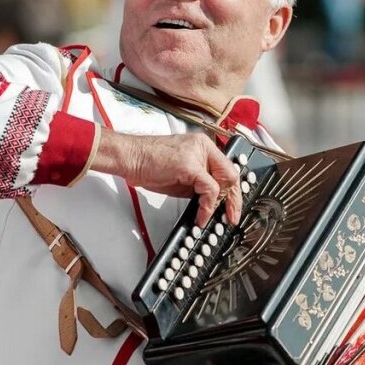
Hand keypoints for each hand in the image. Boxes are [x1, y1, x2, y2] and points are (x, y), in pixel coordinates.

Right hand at [92, 129, 241, 225]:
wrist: (131, 157)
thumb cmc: (149, 164)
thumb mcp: (181, 174)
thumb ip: (198, 183)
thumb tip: (211, 201)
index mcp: (203, 146)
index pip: (227, 169)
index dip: (233, 190)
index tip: (232, 207)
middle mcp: (203, 147)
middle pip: (230, 175)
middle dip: (233, 200)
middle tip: (231, 217)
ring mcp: (197, 154)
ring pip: (224, 182)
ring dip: (218, 206)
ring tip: (209, 218)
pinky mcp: (190, 165)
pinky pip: (209, 189)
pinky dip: (207, 206)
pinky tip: (201, 215)